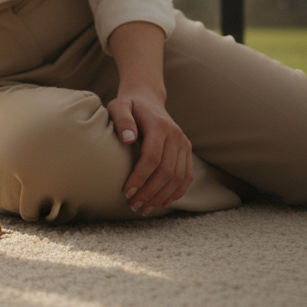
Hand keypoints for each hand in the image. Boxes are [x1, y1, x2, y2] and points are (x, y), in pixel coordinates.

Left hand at [108, 90, 192, 214]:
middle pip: (167, 171)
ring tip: (145, 208)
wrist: (148, 98)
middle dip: (150, 192)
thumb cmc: (129, 105)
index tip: (127, 192)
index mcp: (160, 126)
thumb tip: (128, 138)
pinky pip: (187, 176)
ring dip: (162, 196)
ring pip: (178, 177)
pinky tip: (162, 203)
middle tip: (133, 205)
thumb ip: (122, 119)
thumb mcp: (119, 106)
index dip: (141, 177)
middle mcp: (176, 136)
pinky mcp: (187, 151)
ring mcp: (184, 144)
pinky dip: (176, 192)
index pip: (153, 158)